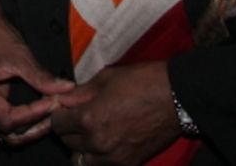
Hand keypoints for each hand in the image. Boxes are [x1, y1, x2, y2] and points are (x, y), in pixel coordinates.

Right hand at [0, 0, 74, 145]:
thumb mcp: (19, 54)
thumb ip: (41, 76)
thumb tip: (66, 89)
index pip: (7, 120)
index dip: (32, 114)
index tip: (52, 102)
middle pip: (7, 132)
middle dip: (34, 126)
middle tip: (56, 112)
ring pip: (6, 131)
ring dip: (30, 126)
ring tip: (50, 112)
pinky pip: (4, 121)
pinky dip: (23, 120)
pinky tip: (39, 109)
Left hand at [50, 61, 179, 165]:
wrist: (178, 97)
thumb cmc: (143, 82)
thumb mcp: (106, 78)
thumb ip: (80, 93)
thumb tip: (62, 100)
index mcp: (90, 119)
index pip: (57, 124)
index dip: (60, 113)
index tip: (66, 107)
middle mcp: (99, 143)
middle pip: (67, 142)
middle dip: (69, 129)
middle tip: (79, 116)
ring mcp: (114, 157)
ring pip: (82, 159)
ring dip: (82, 146)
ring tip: (92, 131)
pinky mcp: (130, 164)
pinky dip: (99, 157)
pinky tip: (107, 141)